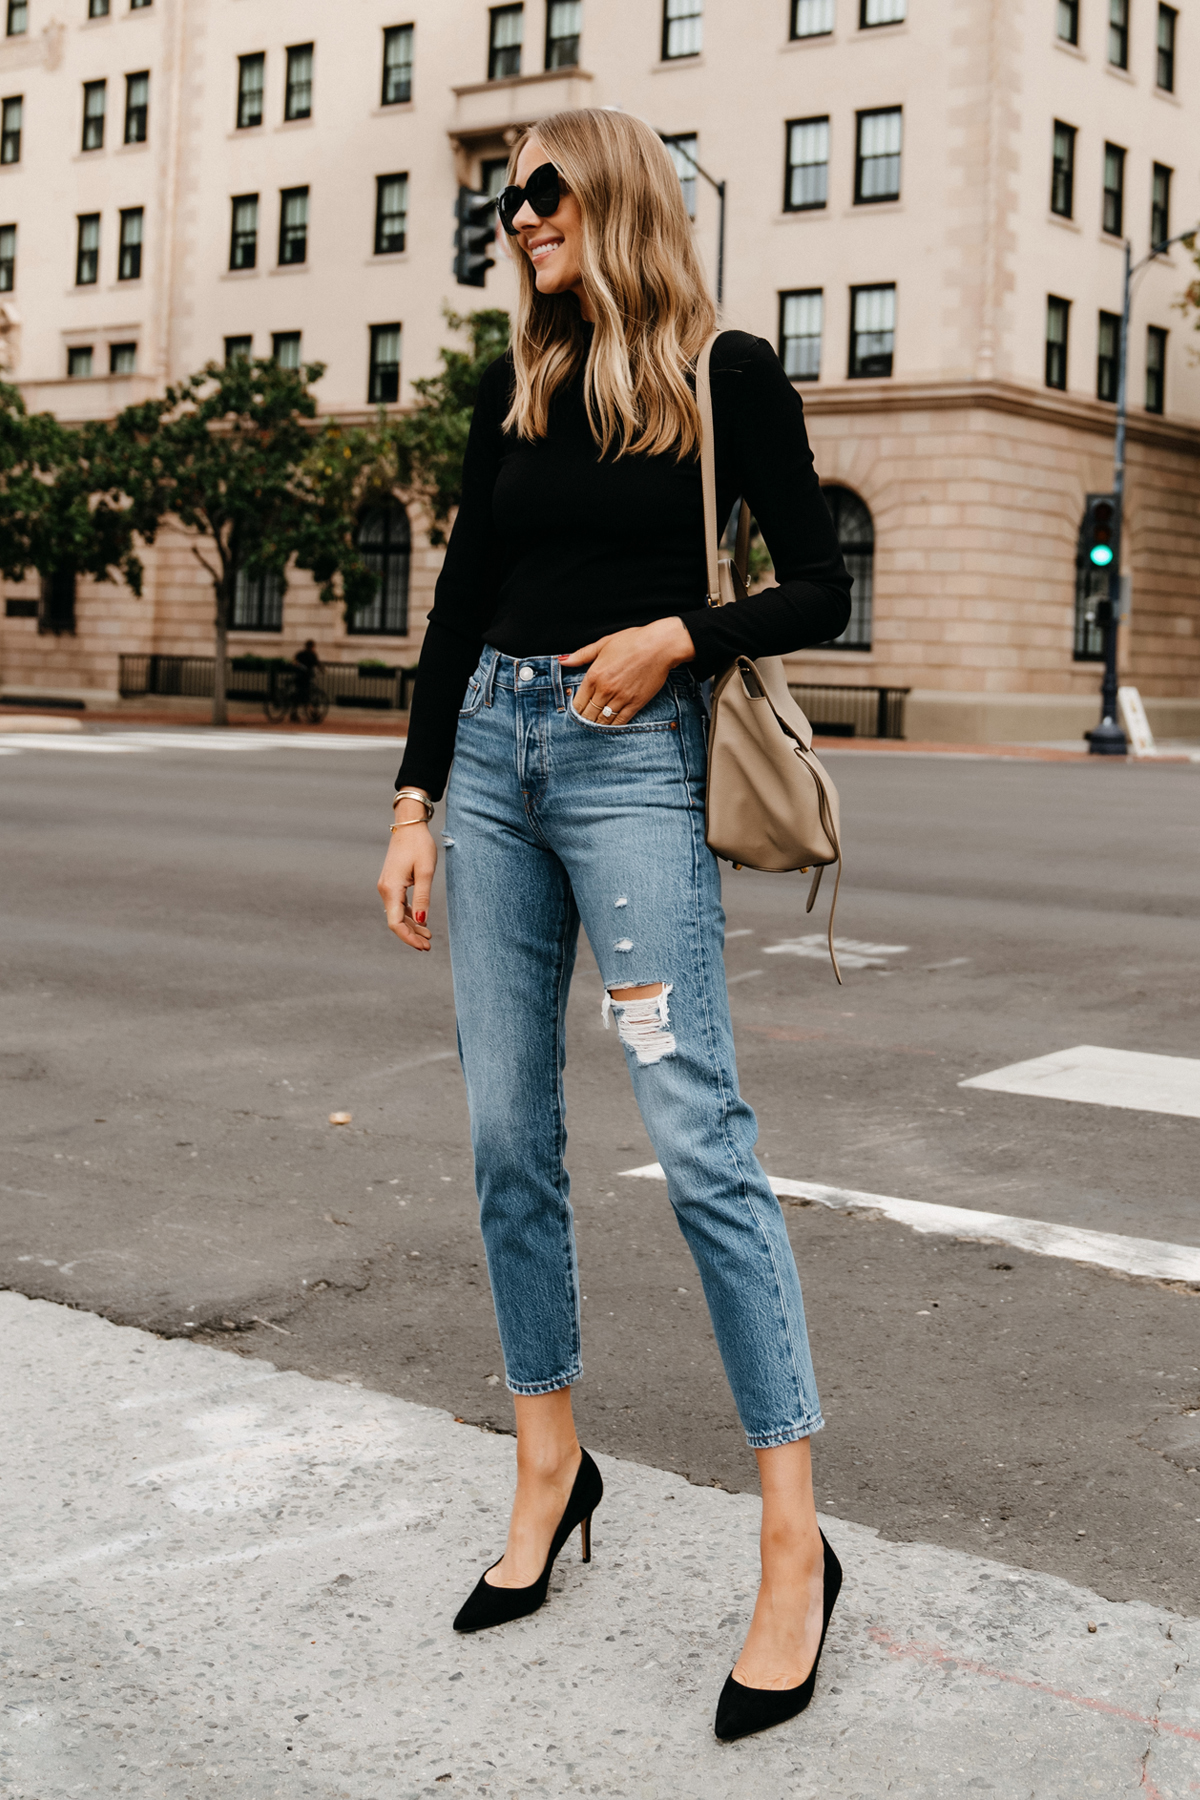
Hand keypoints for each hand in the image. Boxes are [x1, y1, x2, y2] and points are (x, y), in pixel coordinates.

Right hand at [378, 817, 437, 950]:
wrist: (409, 825)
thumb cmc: (419, 845)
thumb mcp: (425, 871)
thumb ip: (423, 898)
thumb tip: (421, 922)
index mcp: (391, 889)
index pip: (395, 923)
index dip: (408, 937)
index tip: (424, 945)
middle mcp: (385, 890)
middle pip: (395, 921)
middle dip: (412, 935)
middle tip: (429, 945)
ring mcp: (387, 887)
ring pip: (397, 914)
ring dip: (412, 927)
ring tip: (428, 936)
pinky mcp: (392, 883)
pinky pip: (399, 905)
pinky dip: (410, 916)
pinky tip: (421, 922)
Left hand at [561, 617, 694, 725]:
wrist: (660, 646)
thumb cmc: (632, 641)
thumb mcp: (603, 643)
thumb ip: (581, 655)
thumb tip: (562, 660)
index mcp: (594, 675)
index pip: (578, 701)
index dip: (576, 709)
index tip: (577, 711)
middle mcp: (605, 689)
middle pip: (588, 714)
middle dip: (585, 719)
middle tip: (585, 721)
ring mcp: (620, 698)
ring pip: (603, 720)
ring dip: (597, 724)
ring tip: (595, 724)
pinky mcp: (635, 704)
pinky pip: (620, 721)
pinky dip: (613, 726)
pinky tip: (610, 725)